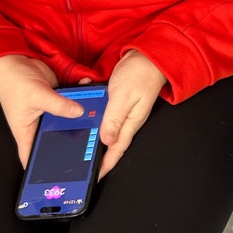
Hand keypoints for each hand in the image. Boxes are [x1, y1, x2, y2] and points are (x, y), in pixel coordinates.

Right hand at [0, 54, 83, 167]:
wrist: (13, 59)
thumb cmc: (13, 82)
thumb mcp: (37, 96)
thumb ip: (59, 106)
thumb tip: (79, 112)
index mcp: (27, 133)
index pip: (33, 159)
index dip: (43, 170)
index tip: (60, 178)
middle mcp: (38, 126)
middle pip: (57, 140)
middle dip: (72, 143)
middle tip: (91, 147)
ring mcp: (49, 113)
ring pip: (68, 121)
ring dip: (81, 118)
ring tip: (98, 120)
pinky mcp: (56, 99)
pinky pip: (72, 102)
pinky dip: (81, 98)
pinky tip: (92, 94)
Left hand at [98, 49, 165, 178]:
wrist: (149, 55)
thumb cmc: (140, 73)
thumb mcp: (123, 96)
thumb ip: (113, 118)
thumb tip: (106, 140)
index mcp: (130, 121)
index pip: (117, 149)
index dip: (106, 164)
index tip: (96, 177)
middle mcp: (127, 119)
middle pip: (111, 142)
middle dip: (99, 156)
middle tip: (85, 166)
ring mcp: (123, 110)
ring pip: (106, 128)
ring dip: (95, 137)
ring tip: (82, 146)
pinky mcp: (118, 101)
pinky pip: (105, 113)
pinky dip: (95, 117)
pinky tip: (86, 116)